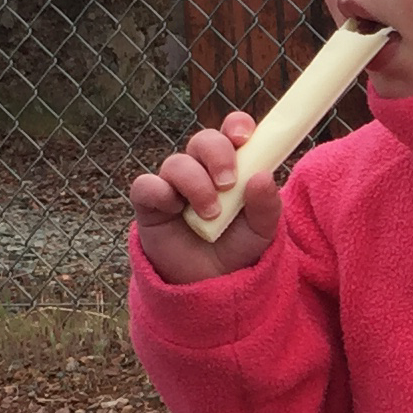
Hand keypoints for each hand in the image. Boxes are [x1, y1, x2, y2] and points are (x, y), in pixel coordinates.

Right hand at [129, 117, 280, 282]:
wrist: (210, 286)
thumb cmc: (236, 250)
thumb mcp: (262, 232)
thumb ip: (267, 205)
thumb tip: (263, 175)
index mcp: (231, 167)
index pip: (232, 132)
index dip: (237, 126)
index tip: (244, 137)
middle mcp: (201, 170)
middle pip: (204, 140)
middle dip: (217, 154)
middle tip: (229, 183)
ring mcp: (174, 185)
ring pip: (176, 163)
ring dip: (196, 185)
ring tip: (211, 214)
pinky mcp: (150, 204)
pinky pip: (145, 185)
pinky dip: (160, 192)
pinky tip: (175, 209)